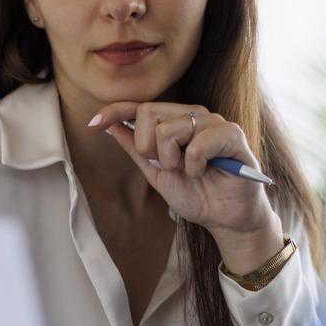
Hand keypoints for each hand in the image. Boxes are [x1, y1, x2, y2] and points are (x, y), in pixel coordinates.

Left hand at [90, 102, 283, 271]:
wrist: (226, 219)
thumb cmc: (197, 194)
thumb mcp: (158, 173)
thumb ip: (136, 149)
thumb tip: (109, 126)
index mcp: (175, 122)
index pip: (140, 107)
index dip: (115, 111)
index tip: (93, 125)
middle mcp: (193, 115)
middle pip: (149, 111)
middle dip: (147, 147)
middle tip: (167, 166)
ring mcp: (213, 122)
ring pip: (169, 128)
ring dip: (172, 159)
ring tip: (190, 172)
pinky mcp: (232, 135)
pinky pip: (199, 142)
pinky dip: (194, 164)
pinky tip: (204, 172)